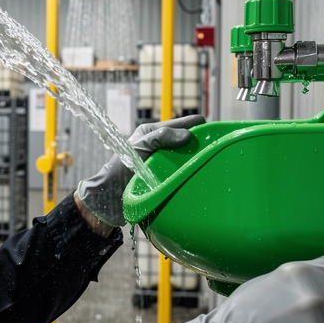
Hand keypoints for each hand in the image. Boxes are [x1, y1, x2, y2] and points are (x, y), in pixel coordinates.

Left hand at [75, 114, 204, 227]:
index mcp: (152, 132)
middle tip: (216, 150)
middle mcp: (159, 145)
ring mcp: (163, 162)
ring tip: (212, 163)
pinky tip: (199, 177)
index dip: (198, 126)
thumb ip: (160, 137)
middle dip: (200, 143)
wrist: (108, 199)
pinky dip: (190, 173)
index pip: (182, 123)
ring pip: (187, 157)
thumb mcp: (138, 148)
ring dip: (196, 159)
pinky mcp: (164, 178)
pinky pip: (182, 172)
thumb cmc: (118, 170)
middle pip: (187, 140)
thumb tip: (188, 135)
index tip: (214, 132)